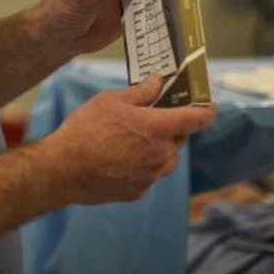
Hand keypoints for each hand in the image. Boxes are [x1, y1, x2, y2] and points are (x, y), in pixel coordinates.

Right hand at [41, 74, 217, 204]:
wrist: (64, 169)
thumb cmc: (86, 129)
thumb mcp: (110, 100)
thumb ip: (140, 92)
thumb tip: (158, 82)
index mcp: (158, 128)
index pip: (195, 119)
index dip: (206, 112)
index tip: (210, 108)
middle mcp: (162, 155)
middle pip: (178, 139)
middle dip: (170, 128)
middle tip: (150, 118)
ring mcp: (151, 176)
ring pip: (164, 158)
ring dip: (156, 148)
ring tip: (128, 139)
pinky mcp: (139, 191)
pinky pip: (148, 174)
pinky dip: (140, 164)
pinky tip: (118, 158)